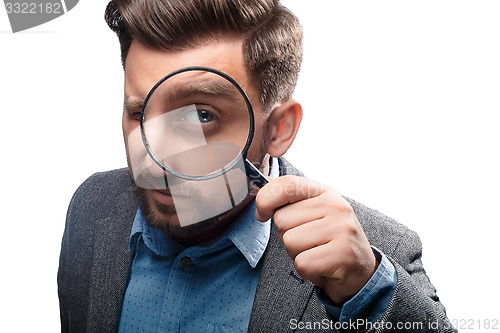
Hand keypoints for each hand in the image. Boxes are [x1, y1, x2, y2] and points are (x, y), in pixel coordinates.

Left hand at [255, 175, 377, 303]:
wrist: (359, 272)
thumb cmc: (327, 242)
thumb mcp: (311, 214)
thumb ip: (288, 199)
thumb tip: (261, 182)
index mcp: (325, 192)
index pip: (286, 184)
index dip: (265, 199)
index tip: (262, 214)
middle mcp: (336, 206)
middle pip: (282, 219)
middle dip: (286, 235)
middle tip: (308, 242)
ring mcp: (342, 229)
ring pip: (289, 241)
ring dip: (296, 254)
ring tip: (316, 253)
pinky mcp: (343, 254)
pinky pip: (302, 262)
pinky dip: (306, 270)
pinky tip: (322, 266)